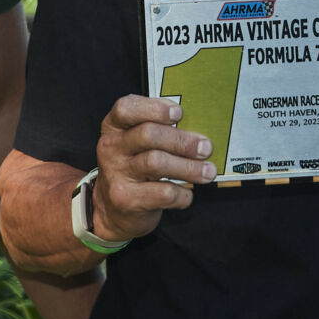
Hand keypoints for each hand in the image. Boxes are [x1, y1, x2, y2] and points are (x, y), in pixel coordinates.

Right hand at [91, 96, 212, 242]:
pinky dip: (182, 194)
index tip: (178, 113)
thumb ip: (159, 130)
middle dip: (182, 141)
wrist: (113, 210)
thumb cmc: (134, 169)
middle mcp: (111, 148)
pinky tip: (187, 193)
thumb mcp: (137, 144)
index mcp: (114, 127)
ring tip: (208, 171)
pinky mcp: (126, 200)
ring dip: (189, 167)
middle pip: (148, 135)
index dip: (154, 108)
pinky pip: (163, 193)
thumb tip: (197, 131)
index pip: (126, 109)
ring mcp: (116, 174)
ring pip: (156, 163)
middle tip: (205, 148)